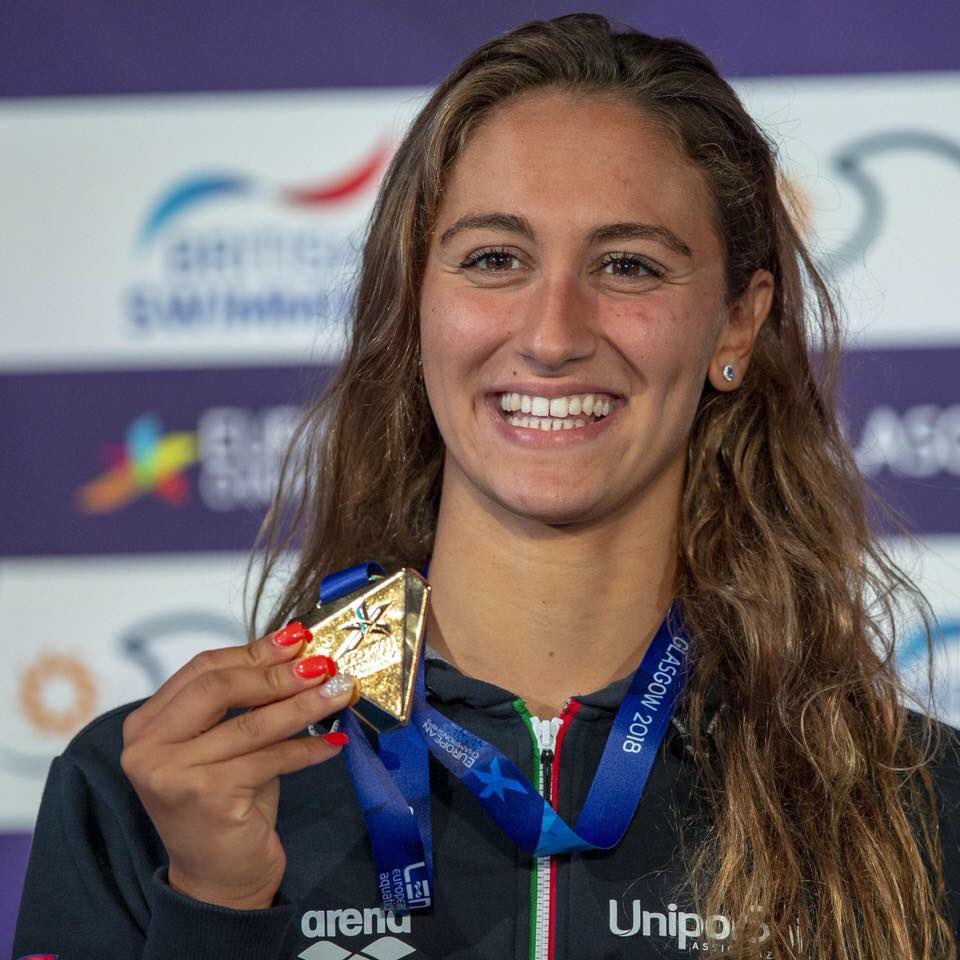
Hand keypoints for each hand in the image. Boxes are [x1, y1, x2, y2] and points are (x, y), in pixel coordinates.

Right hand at [120, 622, 357, 909]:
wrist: (217, 881)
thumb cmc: (225, 803)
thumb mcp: (227, 745)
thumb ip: (245, 702)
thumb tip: (298, 651)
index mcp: (146, 725)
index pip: (202, 669)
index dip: (253, 650)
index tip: (297, 637)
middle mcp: (147, 748)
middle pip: (219, 687)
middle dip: (277, 672)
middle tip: (322, 664)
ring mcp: (172, 774)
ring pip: (252, 724)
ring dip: (304, 705)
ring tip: (340, 691)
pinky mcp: (206, 798)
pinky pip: (270, 759)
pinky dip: (308, 749)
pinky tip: (334, 741)